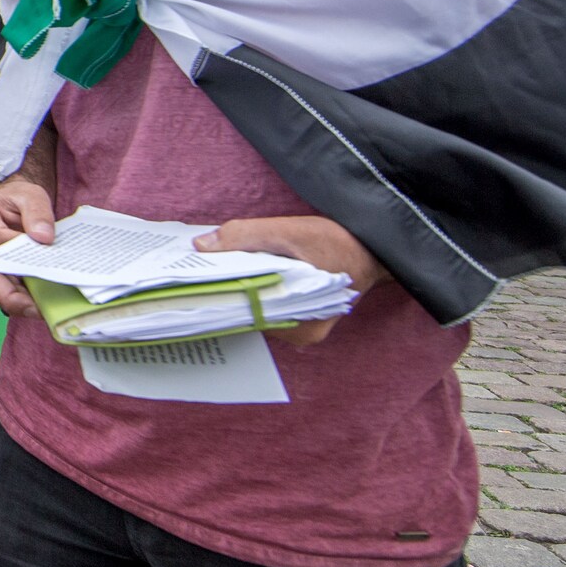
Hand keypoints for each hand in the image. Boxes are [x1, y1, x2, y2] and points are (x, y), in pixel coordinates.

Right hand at [0, 177, 57, 322]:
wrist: (11, 204)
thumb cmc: (18, 199)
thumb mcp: (31, 195)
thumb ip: (38, 213)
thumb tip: (43, 238)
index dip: (18, 253)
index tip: (43, 262)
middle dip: (10, 294)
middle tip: (36, 307)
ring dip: (15, 300)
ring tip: (40, 310)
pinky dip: (18, 298)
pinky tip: (37, 304)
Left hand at [191, 215, 386, 347]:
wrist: (375, 248)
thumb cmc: (338, 242)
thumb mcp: (291, 231)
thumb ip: (245, 237)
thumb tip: (201, 246)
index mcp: (298, 326)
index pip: (244, 314)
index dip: (216, 295)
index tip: (190, 281)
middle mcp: (299, 335)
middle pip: (248, 312)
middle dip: (224, 289)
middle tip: (194, 270)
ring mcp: (300, 327)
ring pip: (256, 307)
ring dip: (238, 286)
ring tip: (213, 267)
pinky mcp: (300, 315)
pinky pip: (267, 303)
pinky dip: (254, 286)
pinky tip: (238, 269)